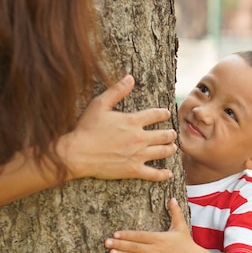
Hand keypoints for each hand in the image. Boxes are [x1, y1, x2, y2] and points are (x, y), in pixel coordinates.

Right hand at [58, 75, 176, 181]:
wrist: (78, 153)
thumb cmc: (86, 128)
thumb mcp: (99, 104)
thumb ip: (117, 90)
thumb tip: (130, 78)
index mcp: (132, 121)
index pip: (156, 115)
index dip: (163, 114)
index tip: (167, 114)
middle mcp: (139, 138)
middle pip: (164, 135)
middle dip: (170, 133)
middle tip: (173, 133)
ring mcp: (138, 155)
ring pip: (162, 152)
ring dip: (170, 149)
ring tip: (173, 148)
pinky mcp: (133, 170)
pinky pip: (153, 174)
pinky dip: (163, 174)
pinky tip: (168, 173)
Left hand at [105, 198, 204, 252]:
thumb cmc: (186, 243)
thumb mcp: (181, 226)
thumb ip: (175, 212)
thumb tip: (172, 198)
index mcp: (160, 238)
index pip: (140, 235)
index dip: (127, 235)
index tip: (116, 234)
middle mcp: (157, 250)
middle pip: (135, 247)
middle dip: (120, 244)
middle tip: (107, 243)